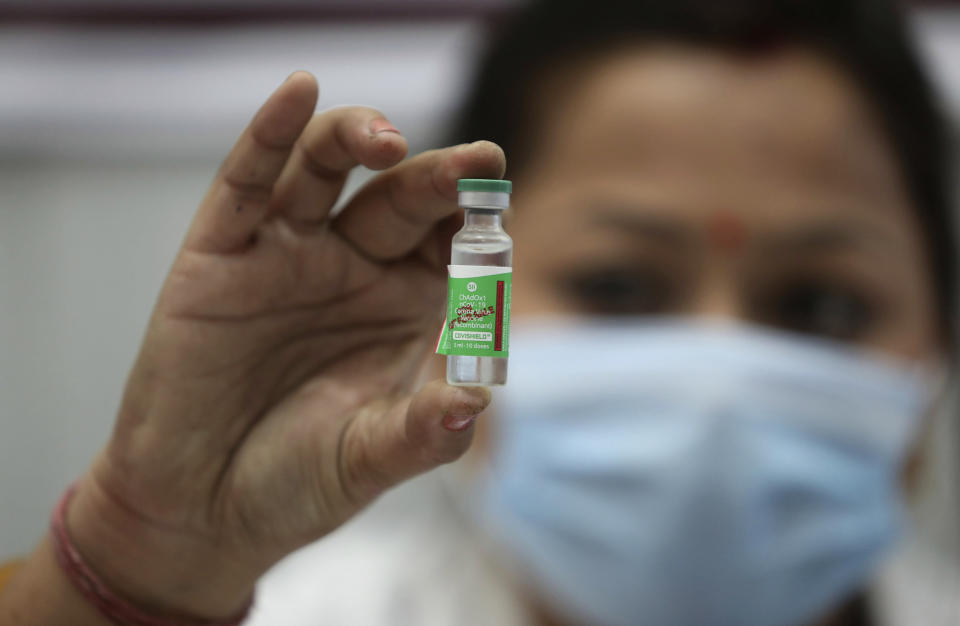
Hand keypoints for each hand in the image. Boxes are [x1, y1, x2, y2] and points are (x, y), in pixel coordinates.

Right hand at [67, 72, 503, 619]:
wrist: (199, 509)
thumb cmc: (294, 482)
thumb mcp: (367, 461)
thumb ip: (420, 434)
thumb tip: (474, 405)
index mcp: (402, 307)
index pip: (450, 245)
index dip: (477, 224)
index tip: (502, 209)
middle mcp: (351, 269)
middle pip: (400, 199)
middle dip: (437, 178)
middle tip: (476, 164)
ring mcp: (286, 255)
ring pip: (326, 171)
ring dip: (357, 139)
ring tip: (387, 140)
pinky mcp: (221, 255)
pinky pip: (247, 184)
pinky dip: (269, 136)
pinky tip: (299, 95)